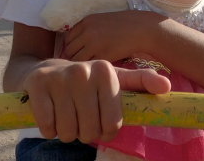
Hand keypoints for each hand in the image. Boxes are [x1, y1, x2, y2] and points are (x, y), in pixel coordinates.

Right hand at [22, 60, 170, 142]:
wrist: (43, 70)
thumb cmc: (86, 82)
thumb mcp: (114, 79)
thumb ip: (142, 82)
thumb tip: (167, 87)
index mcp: (105, 70)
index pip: (112, 124)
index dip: (106, 131)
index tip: (101, 123)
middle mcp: (82, 70)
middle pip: (88, 131)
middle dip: (84, 133)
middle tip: (80, 119)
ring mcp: (58, 77)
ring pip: (67, 131)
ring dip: (66, 132)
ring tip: (66, 116)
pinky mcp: (37, 84)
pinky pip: (47, 126)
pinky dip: (48, 129)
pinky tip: (51, 115)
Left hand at [64, 10, 166, 61]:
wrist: (141, 29)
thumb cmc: (123, 26)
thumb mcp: (102, 21)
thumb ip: (88, 30)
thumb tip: (75, 45)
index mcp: (86, 21)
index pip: (68, 38)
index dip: (70, 48)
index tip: (75, 54)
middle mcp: (87, 32)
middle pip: (69, 50)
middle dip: (72, 58)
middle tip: (79, 64)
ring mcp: (95, 44)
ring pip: (76, 60)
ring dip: (80, 65)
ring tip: (86, 69)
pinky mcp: (103, 55)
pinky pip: (89, 65)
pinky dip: (90, 69)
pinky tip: (95, 70)